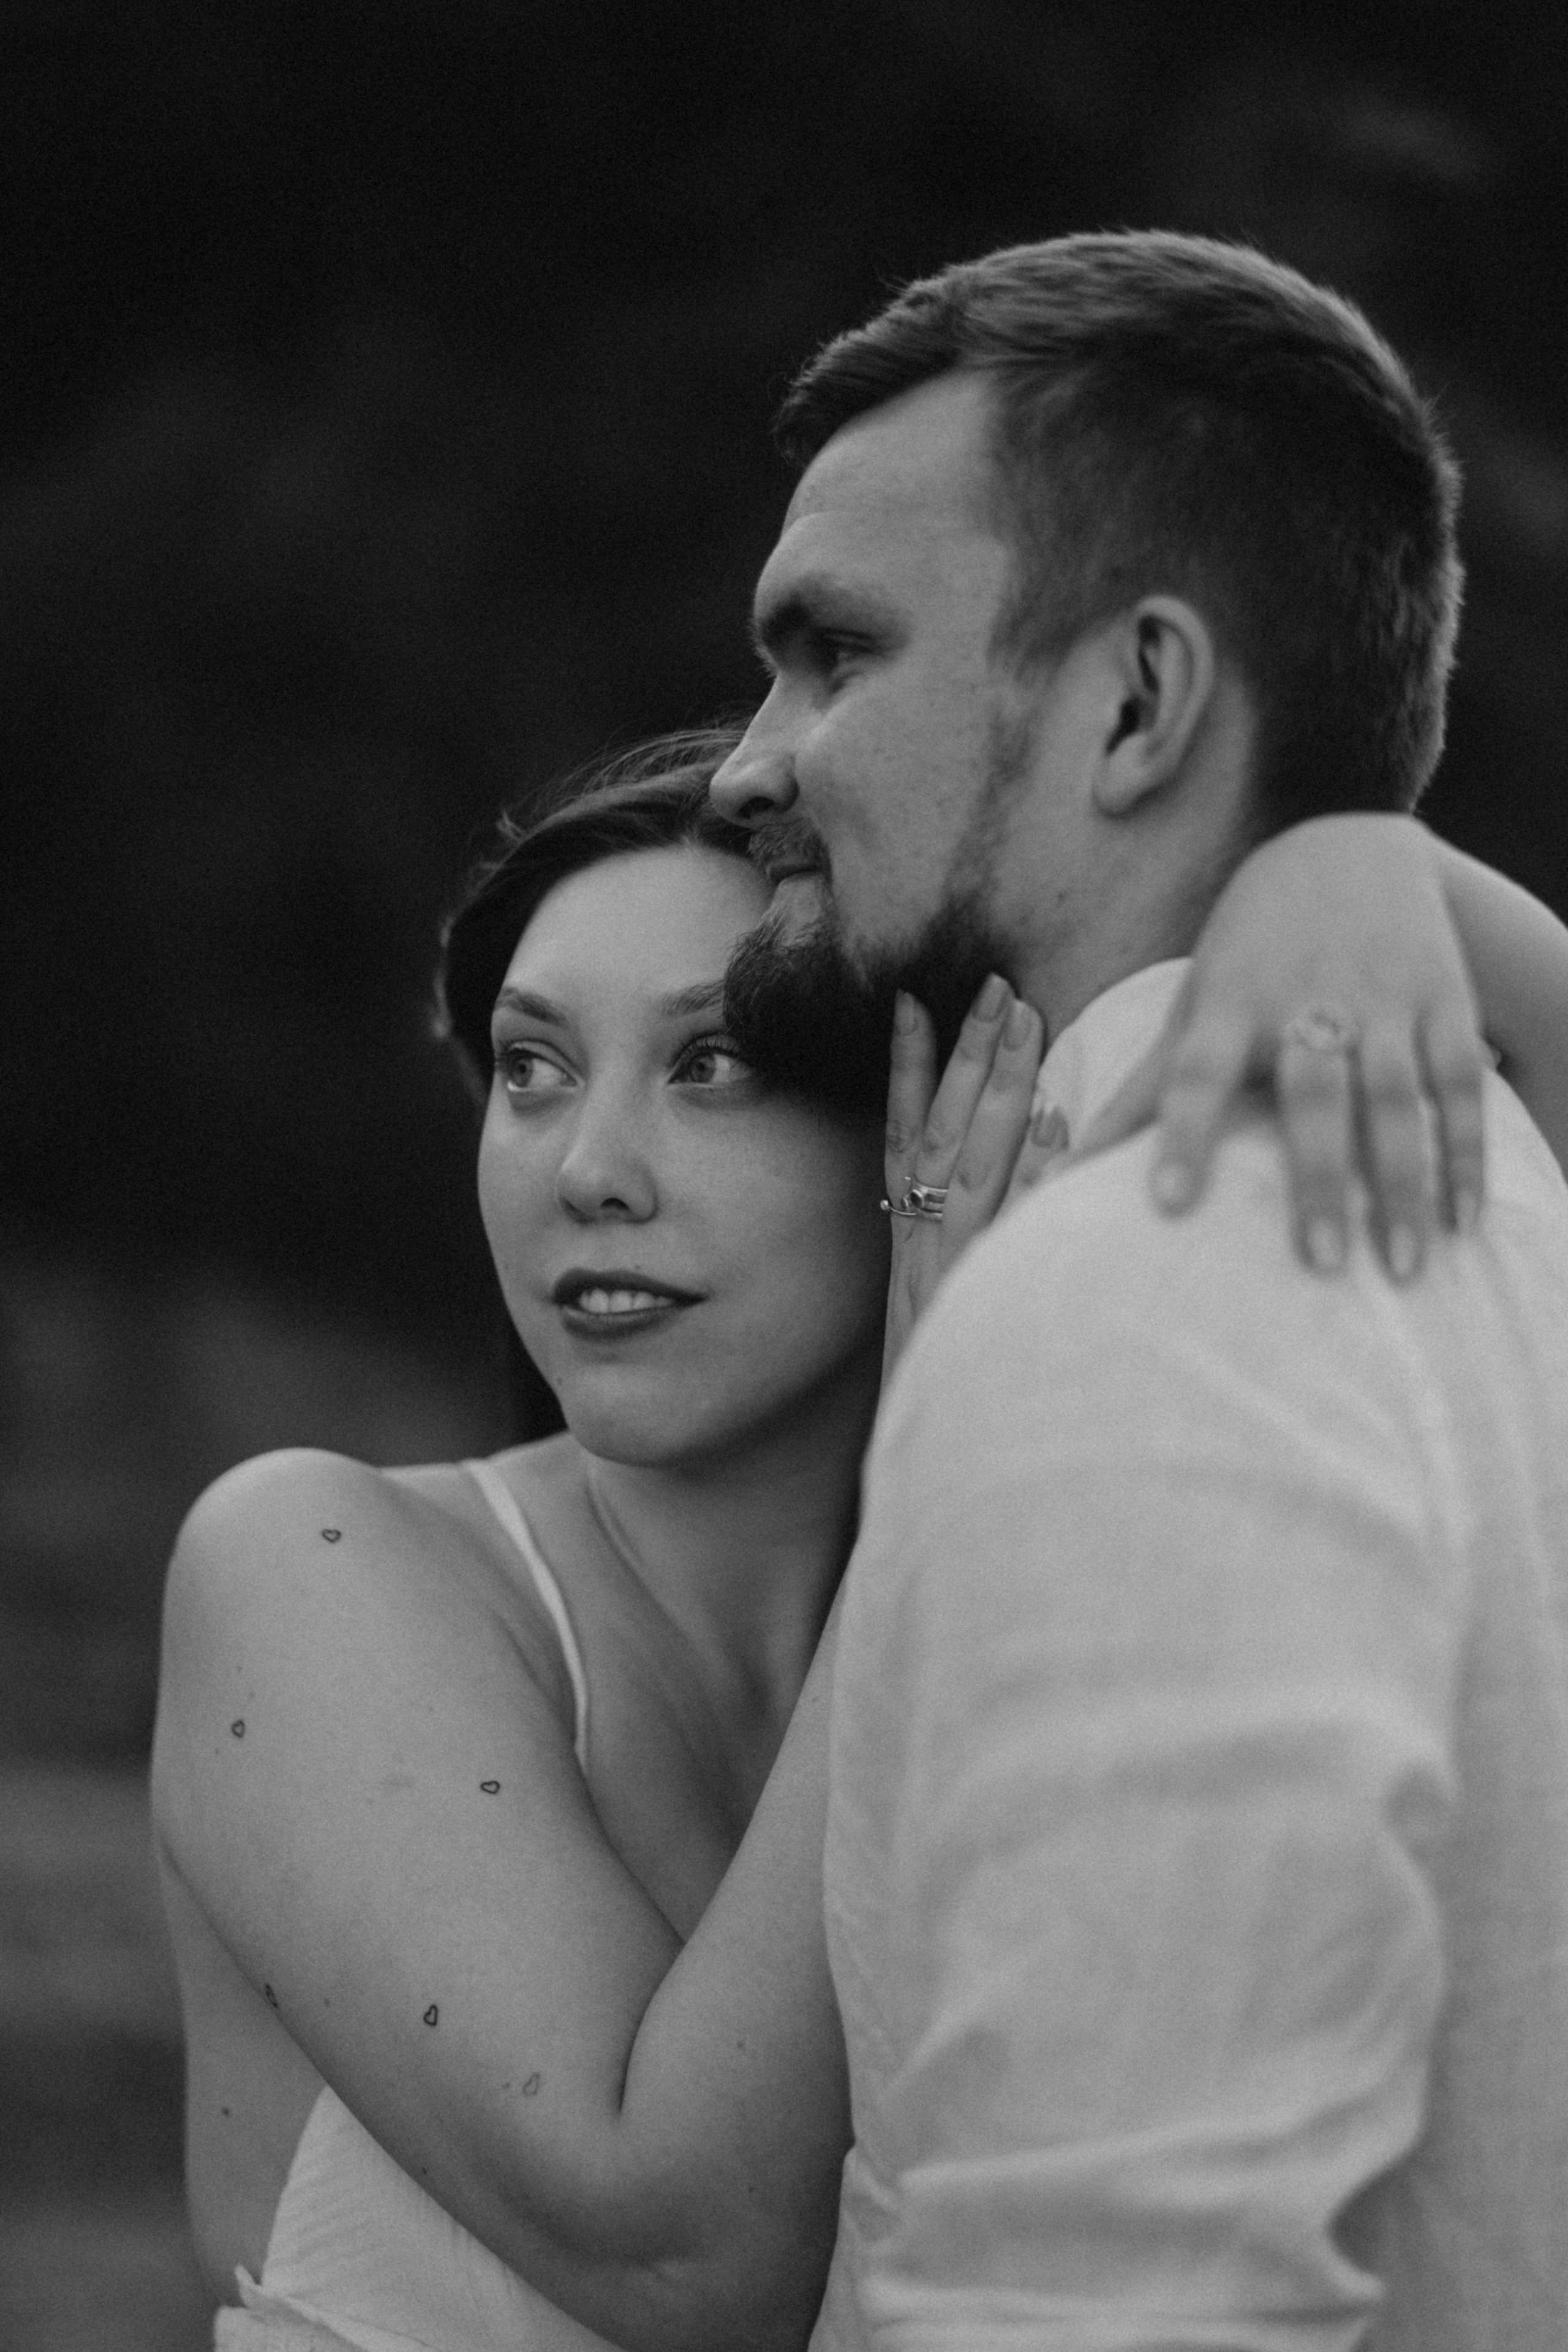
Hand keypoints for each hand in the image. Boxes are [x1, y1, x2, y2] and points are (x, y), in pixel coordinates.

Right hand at [882, 976, 1044, 1376]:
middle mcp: (923, 1250)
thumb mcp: (935, 1322)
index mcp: (908, 1248)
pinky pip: (1010, 1226)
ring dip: (998, 1088)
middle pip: (943, 1133)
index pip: (901, 1137)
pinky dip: (1034, 1175)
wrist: (926, 1474)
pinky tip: (1058, 1123)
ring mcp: (951, 1272)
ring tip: (1025, 1021)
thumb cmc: (945, 1400)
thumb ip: (961, 1259)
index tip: (914, 1002)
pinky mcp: (980, 1297)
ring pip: (972, 1162)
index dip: (907, 1071)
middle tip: (996, 985)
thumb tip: (1014, 1187)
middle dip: (967, 1056)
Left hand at [1074, 814, 1486, 1279]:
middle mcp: (1308, 998)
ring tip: (1402, 1267)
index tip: (1167, 1204)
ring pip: (1396, 1096)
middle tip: (1318, 1264)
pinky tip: (1464, 1221)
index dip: (1184, 1135)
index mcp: (1232, 1000)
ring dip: (1401, 1182)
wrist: (1350, 839)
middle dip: (1318, 1178)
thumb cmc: (1251, 950)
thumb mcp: (1195, 1003)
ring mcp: (1383, 999)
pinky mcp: (1445, 1000)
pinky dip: (1466, 1152)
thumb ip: (1141, 1091)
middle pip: (1313, 1093)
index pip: (1198, 1071)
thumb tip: (1061, 1173)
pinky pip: (1461, 1083)